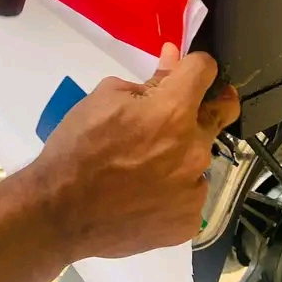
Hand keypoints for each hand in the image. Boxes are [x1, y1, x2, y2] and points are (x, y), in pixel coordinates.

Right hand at [32, 45, 239, 260]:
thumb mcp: (106, 97)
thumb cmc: (78, 146)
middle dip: (207, 103)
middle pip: (222, 112)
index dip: (194, 64)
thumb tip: (172, 60)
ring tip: (147, 162)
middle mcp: (195, 147)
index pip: (206, 69)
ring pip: (201, 156)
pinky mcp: (188, 221)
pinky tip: (146, 191)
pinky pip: (190, 192)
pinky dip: (174, 186)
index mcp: (175, 110)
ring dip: (183, 150)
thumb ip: (149, 80)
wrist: (60, 212)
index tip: (184, 71)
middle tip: (185, 108)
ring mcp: (194, 188)